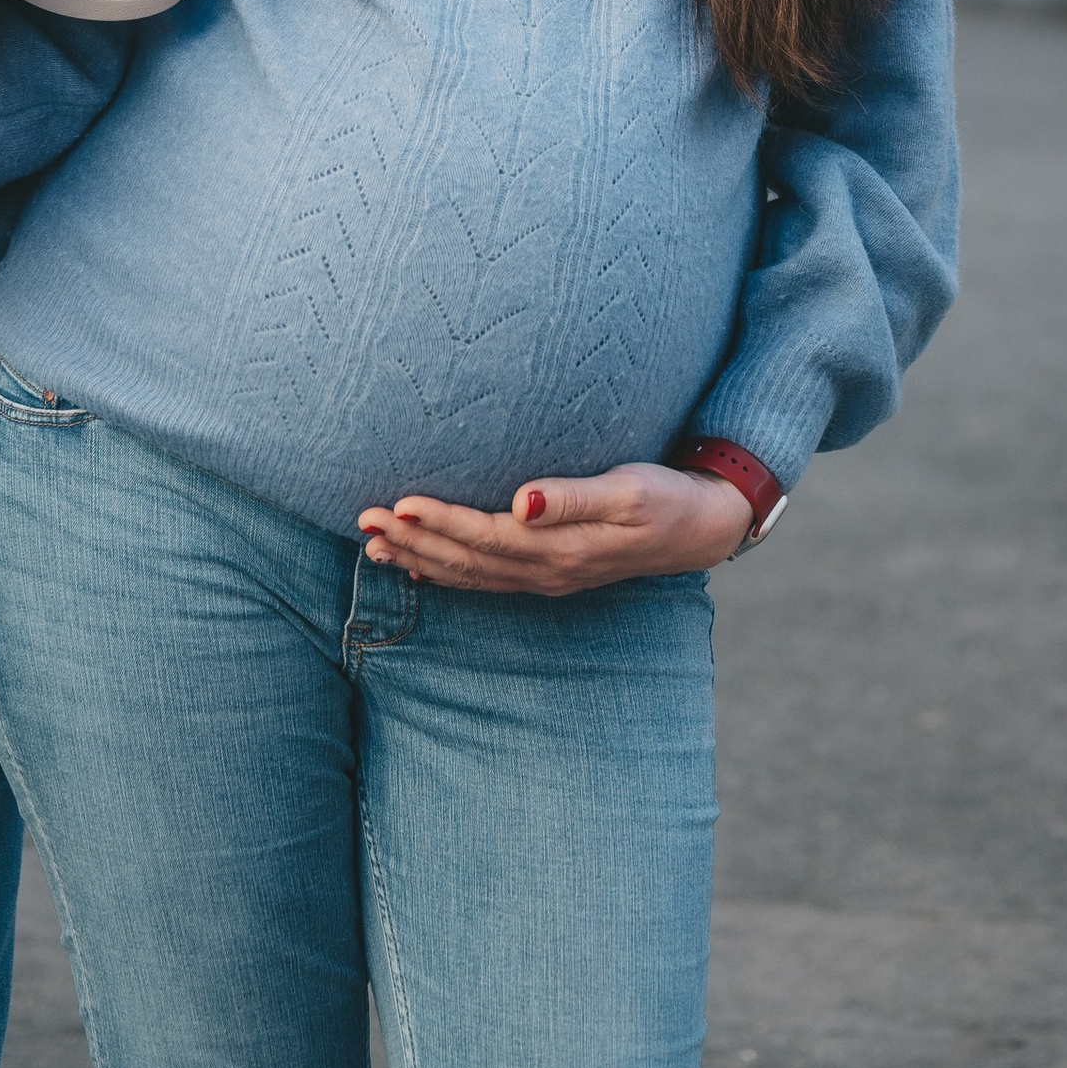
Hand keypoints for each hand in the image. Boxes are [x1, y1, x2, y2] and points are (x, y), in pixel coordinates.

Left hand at [355, 464, 754, 596]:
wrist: (701, 527)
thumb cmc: (665, 496)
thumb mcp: (628, 489)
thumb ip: (572, 496)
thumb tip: (522, 501)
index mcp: (561, 549)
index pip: (485, 537)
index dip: (441, 523)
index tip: (400, 503)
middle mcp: (546, 570)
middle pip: (466, 561)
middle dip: (413, 541)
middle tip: (365, 520)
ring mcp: (546, 577)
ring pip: (469, 574)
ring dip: (420, 558)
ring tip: (375, 543)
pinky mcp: (549, 572)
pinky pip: (485, 578)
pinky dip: (447, 572)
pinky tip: (419, 566)